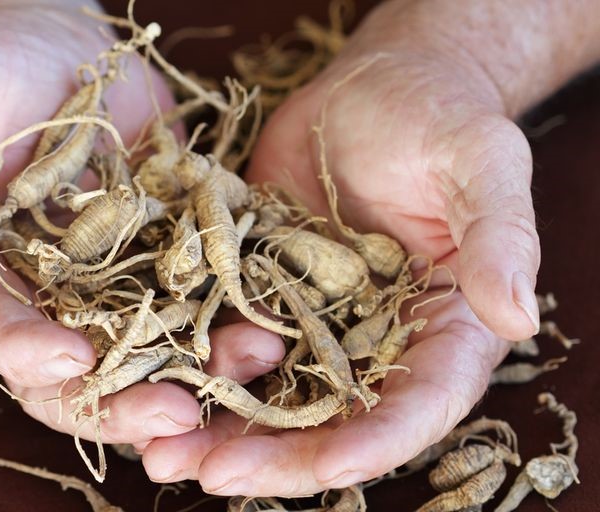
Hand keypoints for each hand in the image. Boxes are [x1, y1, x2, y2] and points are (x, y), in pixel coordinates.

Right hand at [0, 0, 262, 448]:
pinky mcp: (163, 257)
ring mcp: (108, 283)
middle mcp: (40, 293)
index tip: (68, 357)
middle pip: (74, 371)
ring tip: (248, 364)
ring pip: (146, 352)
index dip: (22, 349)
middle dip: (123, 398)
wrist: (57, 53)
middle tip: (176, 414)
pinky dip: (231, 319)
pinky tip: (272, 326)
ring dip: (196, 373)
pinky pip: (196, 301)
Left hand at [139, 2, 543, 495]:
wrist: (372, 90)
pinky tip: (145, 381)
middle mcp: (376, 340)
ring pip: (268, 391)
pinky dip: (190, 363)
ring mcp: (313, 319)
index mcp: (443, 328)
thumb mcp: (482, 163)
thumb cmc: (439, 118)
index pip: (417, 405)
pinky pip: (225, 335)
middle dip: (272, 455)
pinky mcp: (263, 288)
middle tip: (207, 473)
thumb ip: (501, 238)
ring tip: (157, 448)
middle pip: (330, 420)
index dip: (375, 443)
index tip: (326, 466)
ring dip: (215, 426)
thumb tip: (516, 319)